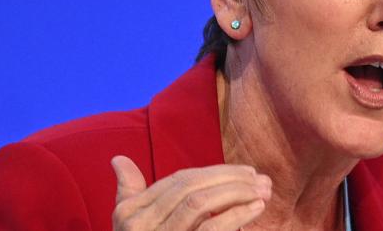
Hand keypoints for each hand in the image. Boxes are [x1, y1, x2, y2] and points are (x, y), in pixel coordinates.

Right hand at [111, 155, 270, 229]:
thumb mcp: (133, 227)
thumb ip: (131, 192)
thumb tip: (118, 158)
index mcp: (129, 214)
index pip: (179, 181)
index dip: (214, 173)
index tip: (245, 171)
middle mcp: (140, 226)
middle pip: (191, 187)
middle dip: (230, 178)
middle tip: (261, 178)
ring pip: (200, 202)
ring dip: (237, 191)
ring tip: (264, 190)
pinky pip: (213, 227)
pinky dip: (237, 212)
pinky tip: (256, 207)